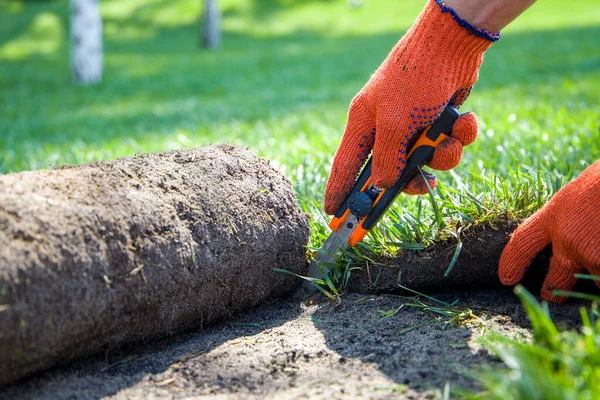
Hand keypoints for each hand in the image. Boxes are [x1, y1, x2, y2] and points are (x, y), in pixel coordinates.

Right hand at [324, 0, 498, 213]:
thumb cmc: (415, 81)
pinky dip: (459, 135)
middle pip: (391, 170)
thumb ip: (387, 160)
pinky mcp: (437, 120)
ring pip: (425, 160)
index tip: (333, 214)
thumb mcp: (395, 125)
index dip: (338, 192)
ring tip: (450, 138)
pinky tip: (463, 119)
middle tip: (424, 186)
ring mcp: (412, 125)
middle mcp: (385, 127)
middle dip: (412, 177)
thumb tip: (384, 186)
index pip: (345, 166)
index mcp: (363, 124)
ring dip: (443, 154)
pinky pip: (447, 143)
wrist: (453, 44)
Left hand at [499, 160, 599, 302]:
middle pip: (555, 278)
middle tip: (551, 294)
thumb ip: (577, 216)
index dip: (512, 262)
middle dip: (553, 289)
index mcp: (556, 215)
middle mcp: (568, 240)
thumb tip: (582, 229)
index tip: (506, 277)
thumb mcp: (584, 190)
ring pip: (597, 280)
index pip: (523, 243)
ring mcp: (593, 256)